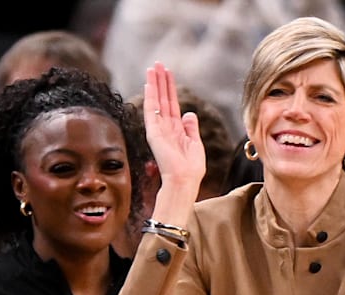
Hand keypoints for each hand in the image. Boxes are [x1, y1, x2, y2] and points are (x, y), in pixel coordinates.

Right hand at [143, 62, 205, 227]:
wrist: (184, 181)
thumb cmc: (191, 168)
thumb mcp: (195, 144)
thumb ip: (191, 128)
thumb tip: (190, 113)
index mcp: (176, 130)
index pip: (172, 104)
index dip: (170, 88)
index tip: (168, 72)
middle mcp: (165, 127)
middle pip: (162, 99)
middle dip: (160, 81)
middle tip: (158, 63)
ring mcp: (158, 129)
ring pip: (156, 101)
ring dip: (154, 83)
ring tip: (153, 67)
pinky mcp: (154, 132)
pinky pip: (151, 110)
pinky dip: (150, 96)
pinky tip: (149, 83)